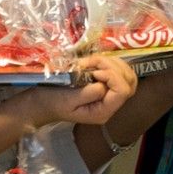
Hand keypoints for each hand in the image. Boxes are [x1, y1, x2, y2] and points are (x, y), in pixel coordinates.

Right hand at [23, 56, 137, 127]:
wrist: (43, 102)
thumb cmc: (53, 101)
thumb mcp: (68, 99)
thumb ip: (89, 93)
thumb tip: (104, 83)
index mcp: (103, 112)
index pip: (123, 91)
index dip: (112, 77)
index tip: (94, 72)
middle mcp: (111, 105)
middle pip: (129, 81)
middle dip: (114, 67)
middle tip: (93, 63)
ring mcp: (110, 96)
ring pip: (126, 74)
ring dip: (111, 62)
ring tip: (91, 61)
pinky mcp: (107, 86)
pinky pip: (118, 71)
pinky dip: (109, 62)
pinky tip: (94, 62)